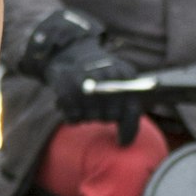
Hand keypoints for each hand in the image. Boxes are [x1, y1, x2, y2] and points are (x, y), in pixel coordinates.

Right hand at [21, 8, 143, 145]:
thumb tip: (125, 142)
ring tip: (85, 100)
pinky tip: (74, 103)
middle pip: (110, 115)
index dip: (128, 129)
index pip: (129, 109)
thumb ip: (129, 101)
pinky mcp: (66, 90)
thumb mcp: (121, 76)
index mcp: (123, 73)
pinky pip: (74, 118)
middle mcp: (105, 77)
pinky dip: (74, 115)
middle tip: (99, 105)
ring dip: (89, 114)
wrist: (70, 53)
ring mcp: (85, 83)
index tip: (123, 142)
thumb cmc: (100, 72)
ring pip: (92, 117)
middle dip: (105, 115)